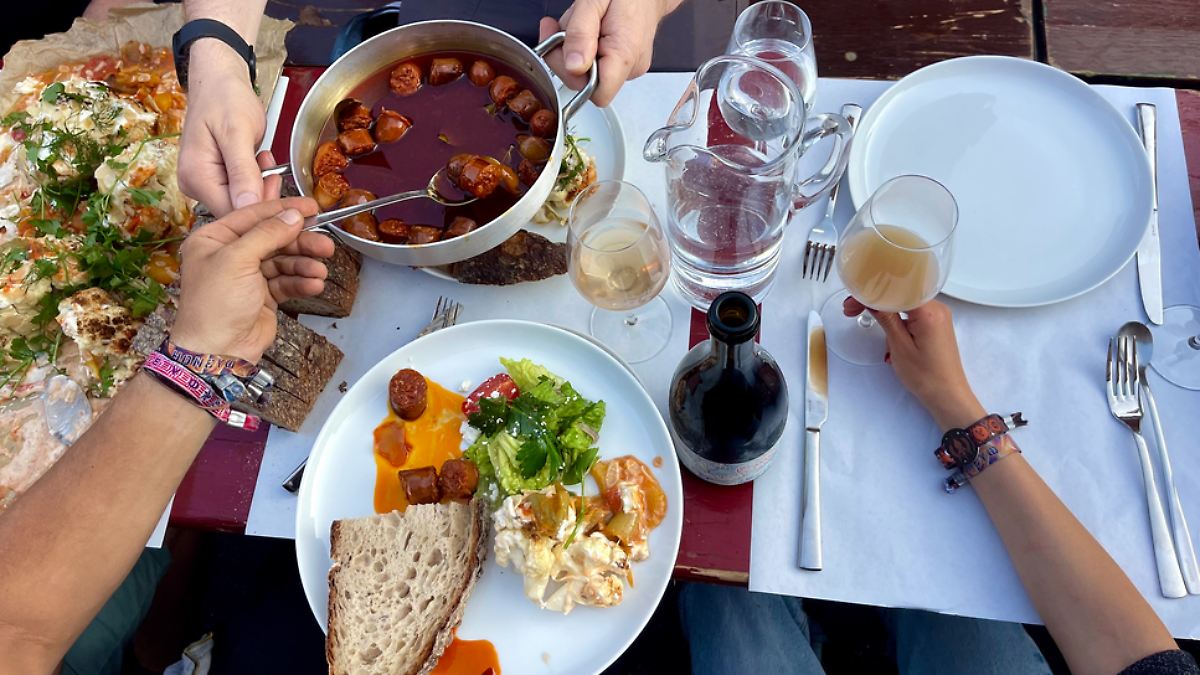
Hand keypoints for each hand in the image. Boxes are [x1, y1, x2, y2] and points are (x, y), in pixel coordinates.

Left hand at [172, 197, 332, 361]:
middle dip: (300, 243)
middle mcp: (231, 255)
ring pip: (284, 261)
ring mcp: (248, 276)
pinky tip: (313, 285)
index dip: (284, 210)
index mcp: (215, 239)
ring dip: (304, 265)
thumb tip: (292, 216)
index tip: (311, 207)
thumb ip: (267, 234)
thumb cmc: (215, 306)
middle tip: (324, 244)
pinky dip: (301, 282)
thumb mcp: (238, 260)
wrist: (217, 352)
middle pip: (273, 239)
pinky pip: (286, 282)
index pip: (254, 215)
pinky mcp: (263, 296)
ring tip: (320, 271)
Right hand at [178, 40, 270, 215]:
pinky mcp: (215, 178)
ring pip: (243, 201)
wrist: (218, 80)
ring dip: (262, 185)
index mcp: (196, 177)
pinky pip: (241, 190)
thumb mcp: (238, 132)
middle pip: (239, 210)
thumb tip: (247, 205)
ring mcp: (203, 183)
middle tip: (276, 170)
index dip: (265, 210)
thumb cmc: (225, 97)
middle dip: (265, 195)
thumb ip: (243, 171)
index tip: (291, 203)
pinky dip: (256, 179)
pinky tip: (259, 160)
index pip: (234, 213)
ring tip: (266, 158)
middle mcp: (195, 185)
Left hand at [539, 0, 676, 106]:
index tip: (561, 48)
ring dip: (572, 49)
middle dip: (565, 56)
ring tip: (577, 21)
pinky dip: (583, 48)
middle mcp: (630, 67)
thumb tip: (573, 67)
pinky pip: (595, 64)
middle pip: (586, 83)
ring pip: (587, 73)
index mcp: (624, 54)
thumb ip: (581, 33)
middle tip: (558, 28)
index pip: (597, 93)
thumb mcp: (593, 1)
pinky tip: (585, 29)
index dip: (572, 75)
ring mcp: (629, 67)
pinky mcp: (624, 63)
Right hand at [844, 297, 984, 430]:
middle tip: (851, 310)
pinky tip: (884, 325)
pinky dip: (896, 316)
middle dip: (874, 299)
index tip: (852, 303)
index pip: (895, 291)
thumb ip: (885, 318)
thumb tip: (870, 299)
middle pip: (900, 293)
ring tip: (865, 318)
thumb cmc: (926, 376)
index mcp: (929, 311)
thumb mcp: (899, 346)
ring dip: (884, 308)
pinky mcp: (936, 324)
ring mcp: (938, 315)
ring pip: (905, 302)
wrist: (948, 395)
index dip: (870, 293)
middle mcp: (937, 308)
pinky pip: (912, 311)